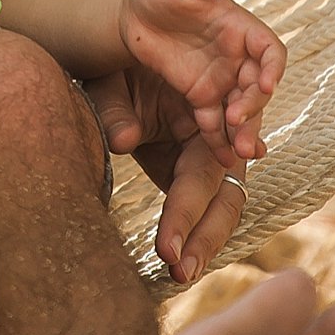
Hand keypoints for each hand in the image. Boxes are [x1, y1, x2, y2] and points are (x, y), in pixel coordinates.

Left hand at [83, 65, 253, 284]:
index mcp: (208, 115)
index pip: (201, 176)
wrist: (114, 58)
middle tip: (178, 273)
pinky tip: (180, 261)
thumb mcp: (109, 82)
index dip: (185, 215)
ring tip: (178, 276)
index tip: (165, 251)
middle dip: (205, 241)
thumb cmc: (114, 69)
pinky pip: (203, 207)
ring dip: (204, 245)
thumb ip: (114, 109)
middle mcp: (218, 141)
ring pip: (221, 210)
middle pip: (225, 201)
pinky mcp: (192, 171)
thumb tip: (122, 141)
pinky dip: (195, 233)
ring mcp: (209, 158)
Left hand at [114, 0, 283, 164]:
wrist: (128, 7)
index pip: (270, 51)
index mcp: (240, 28)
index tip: (265, 85)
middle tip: (238, 123)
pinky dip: (218, 139)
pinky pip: (213, 121)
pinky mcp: (198, 95)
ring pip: (240, 110)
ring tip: (239, 152)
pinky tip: (221, 157)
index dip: (273, 69)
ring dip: (243, 131)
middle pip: (257, 87)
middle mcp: (236, 57)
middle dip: (253, 106)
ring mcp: (219, 78)